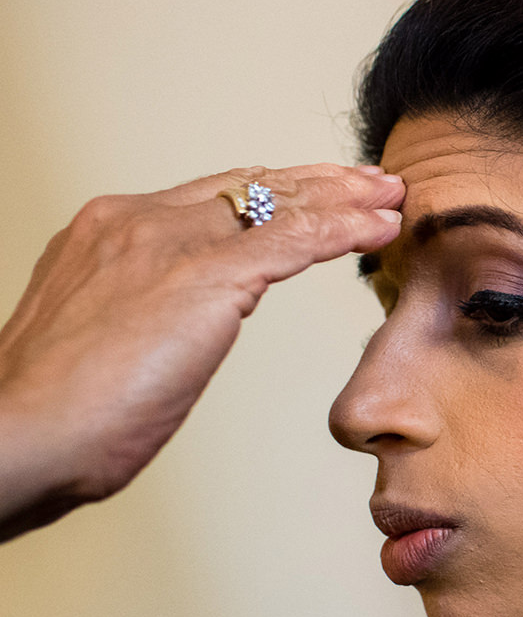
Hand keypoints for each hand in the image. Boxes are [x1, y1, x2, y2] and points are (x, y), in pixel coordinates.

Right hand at [0, 163, 401, 539]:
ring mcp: (170, 243)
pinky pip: (294, 239)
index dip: (273, 191)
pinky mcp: (204, 277)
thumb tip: (188, 322)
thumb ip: (148, 313)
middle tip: (372, 182)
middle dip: (320, 182)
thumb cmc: (55, 412)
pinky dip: (346, 230)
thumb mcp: (105, 339)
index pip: (210, 196)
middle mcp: (137, 220)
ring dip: (346, 198)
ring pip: (279, 203)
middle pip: (250, 186)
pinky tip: (381, 228)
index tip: (317, 193)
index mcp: (108, 230)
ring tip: (392, 197)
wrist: (19, 434)